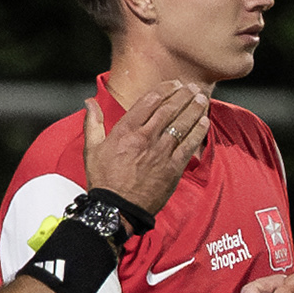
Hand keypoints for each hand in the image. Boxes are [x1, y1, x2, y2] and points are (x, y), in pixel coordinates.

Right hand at [82, 80, 210, 215]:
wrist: (117, 209)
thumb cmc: (104, 180)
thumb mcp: (92, 149)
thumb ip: (93, 122)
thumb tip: (89, 101)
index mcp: (126, 131)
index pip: (150, 101)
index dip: (165, 89)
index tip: (174, 84)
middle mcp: (145, 137)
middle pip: (169, 109)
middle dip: (183, 95)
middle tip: (191, 87)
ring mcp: (161, 152)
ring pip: (182, 124)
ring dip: (194, 109)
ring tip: (202, 98)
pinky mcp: (173, 168)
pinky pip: (189, 144)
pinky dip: (198, 131)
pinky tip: (204, 121)